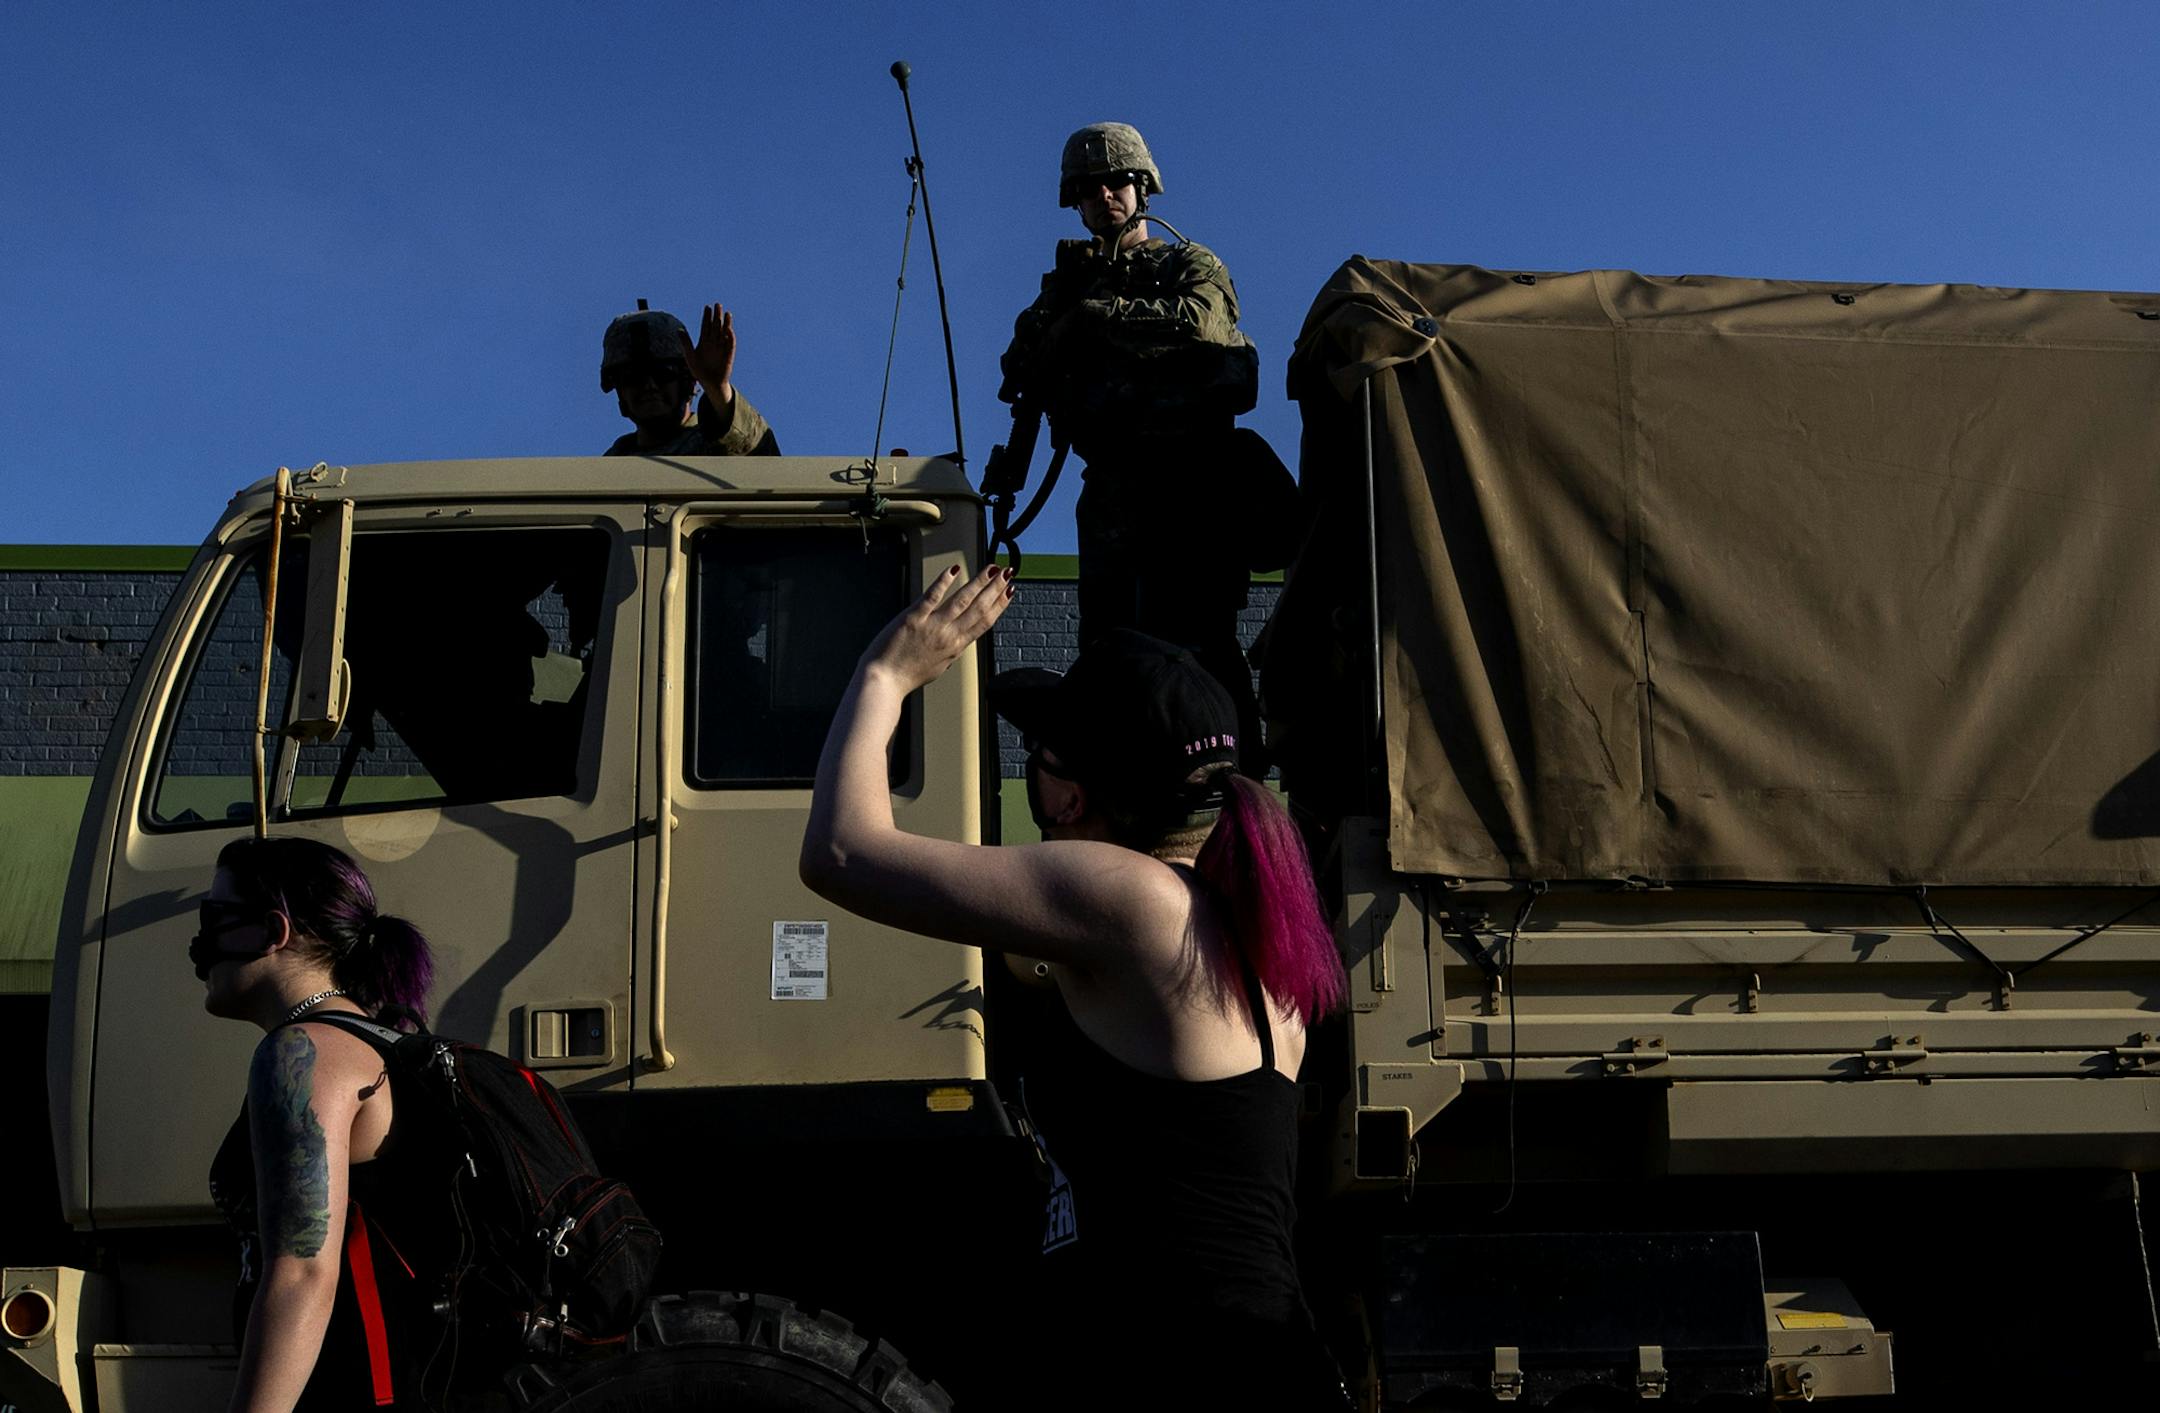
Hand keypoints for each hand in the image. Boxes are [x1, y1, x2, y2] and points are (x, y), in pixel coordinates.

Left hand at [677, 303, 737, 405]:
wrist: (710, 383)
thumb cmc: (699, 370)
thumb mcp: (690, 355)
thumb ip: (686, 343)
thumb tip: (679, 330)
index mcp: (704, 341)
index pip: (706, 326)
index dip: (706, 317)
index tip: (707, 307)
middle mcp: (713, 342)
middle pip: (716, 326)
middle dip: (716, 316)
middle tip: (717, 305)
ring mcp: (721, 347)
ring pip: (724, 332)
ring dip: (725, 323)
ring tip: (727, 313)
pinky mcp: (729, 354)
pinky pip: (730, 343)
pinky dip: (730, 336)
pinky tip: (729, 329)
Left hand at [862, 565, 1014, 695]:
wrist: (884, 682)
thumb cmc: (906, 676)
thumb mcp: (938, 666)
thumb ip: (950, 651)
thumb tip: (958, 642)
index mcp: (956, 647)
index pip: (984, 622)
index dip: (1000, 604)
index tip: (1009, 591)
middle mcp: (949, 636)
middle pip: (979, 608)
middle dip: (995, 587)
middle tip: (1007, 572)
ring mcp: (932, 626)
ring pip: (962, 600)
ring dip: (979, 582)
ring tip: (991, 568)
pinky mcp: (913, 618)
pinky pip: (932, 596)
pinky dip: (944, 582)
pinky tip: (954, 570)